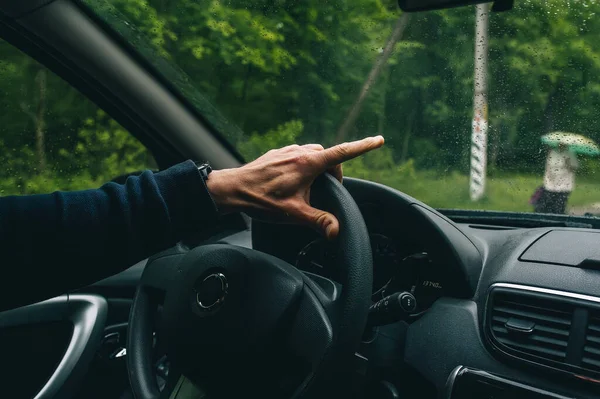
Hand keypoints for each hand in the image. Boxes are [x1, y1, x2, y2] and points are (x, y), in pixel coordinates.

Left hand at [207, 136, 383, 238]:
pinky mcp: (276, 154)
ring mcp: (286, 151)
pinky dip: (303, 167)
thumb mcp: (293, 214)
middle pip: (328, 157)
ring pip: (313, 155)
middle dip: (333, 173)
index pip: (343, 152)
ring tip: (306, 191)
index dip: (364, 146)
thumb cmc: (260, 200)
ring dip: (317, 170)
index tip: (379, 140)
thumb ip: (318, 221)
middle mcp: (298, 152)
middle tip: (324, 194)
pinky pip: (297, 156)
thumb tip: (335, 231)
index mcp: (307, 164)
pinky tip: (290, 184)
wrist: (230, 190)